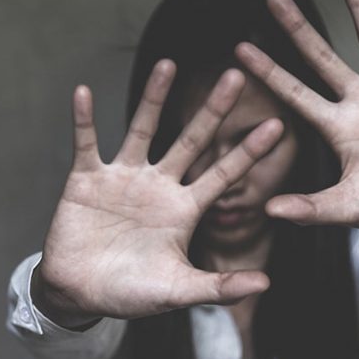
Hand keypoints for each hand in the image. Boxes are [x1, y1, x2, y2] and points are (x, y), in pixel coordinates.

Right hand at [33, 61, 284, 325]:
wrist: (80, 295)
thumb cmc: (131, 295)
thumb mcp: (178, 291)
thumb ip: (219, 286)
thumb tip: (266, 283)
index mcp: (184, 210)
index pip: (223, 174)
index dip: (249, 152)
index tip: (278, 125)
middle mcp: (158, 186)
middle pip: (191, 141)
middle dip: (214, 111)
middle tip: (237, 76)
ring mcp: (122, 179)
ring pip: (142, 130)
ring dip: (153, 98)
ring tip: (168, 63)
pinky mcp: (86, 180)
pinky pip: (86, 144)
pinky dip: (83, 120)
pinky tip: (83, 93)